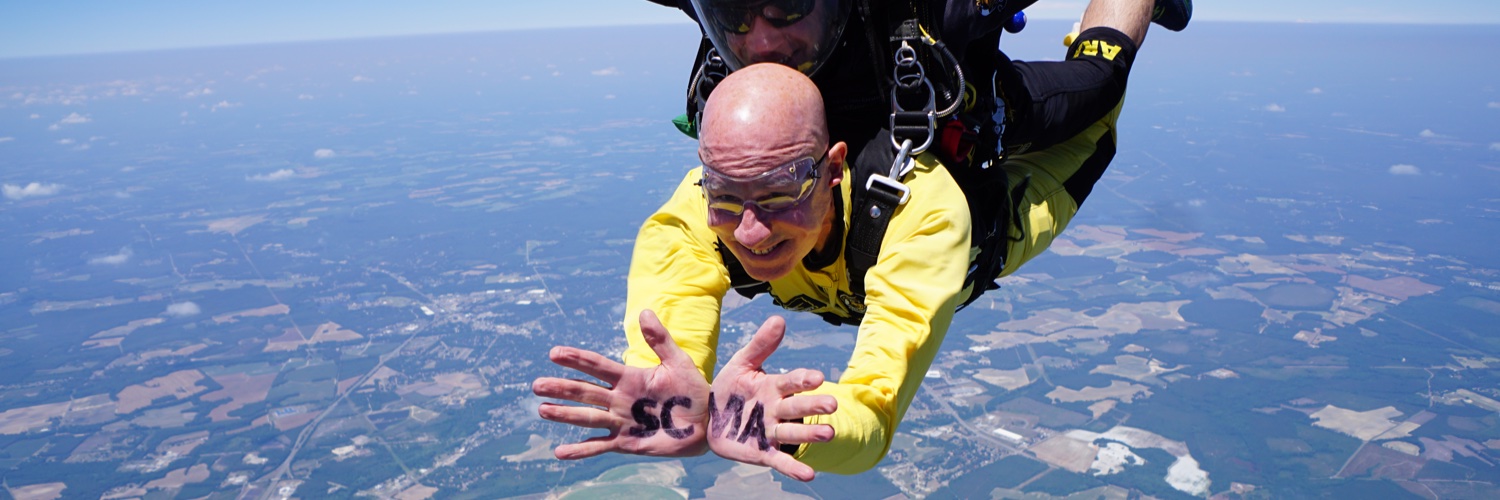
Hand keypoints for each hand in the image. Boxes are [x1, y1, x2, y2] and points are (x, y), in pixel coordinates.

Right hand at [532, 310, 709, 458]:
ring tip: (542, 410)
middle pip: (584, 392)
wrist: (705, 422)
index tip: (554, 353)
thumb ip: (660, 340)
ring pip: (586, 417)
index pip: (597, 366)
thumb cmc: (693, 390)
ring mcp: (621, 421)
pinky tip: (559, 452)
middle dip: (561, 388)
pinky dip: (580, 449)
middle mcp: (619, 399)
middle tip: (536, 385)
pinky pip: (599, 446)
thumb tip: (645, 312)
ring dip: (564, 414)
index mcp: (629, 377)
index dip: (576, 359)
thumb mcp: (677, 362)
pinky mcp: (626, 442)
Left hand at [706, 315, 836, 481]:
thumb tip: (779, 319)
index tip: (816, 378)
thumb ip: (760, 345)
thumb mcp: (741, 364)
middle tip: (831, 404)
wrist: (709, 418)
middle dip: (813, 406)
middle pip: (797, 407)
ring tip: (828, 434)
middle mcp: (777, 409)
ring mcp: (771, 432)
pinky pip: (780, 461)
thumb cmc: (730, 388)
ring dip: (810, 434)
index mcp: (773, 386)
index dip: (803, 380)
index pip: (792, 381)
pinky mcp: (763, 453)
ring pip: (793, 433)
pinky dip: (794, 468)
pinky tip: (809, 475)